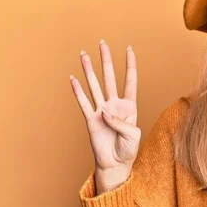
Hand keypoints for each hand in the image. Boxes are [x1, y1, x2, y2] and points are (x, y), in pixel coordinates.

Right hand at [70, 39, 140, 184]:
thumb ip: (121, 122)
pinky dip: (78, 91)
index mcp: (129, 106)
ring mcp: (101, 110)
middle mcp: (114, 105)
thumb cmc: (128, 149)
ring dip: (89, 70)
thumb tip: (105, 112)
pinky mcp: (91, 119)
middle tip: (102, 44)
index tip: (129, 49)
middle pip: (110, 78)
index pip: (130, 81)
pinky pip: (83, 103)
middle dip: (106, 60)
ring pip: (94, 86)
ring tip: (83, 55)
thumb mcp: (133, 135)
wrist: (115, 163)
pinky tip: (73, 79)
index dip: (130, 66)